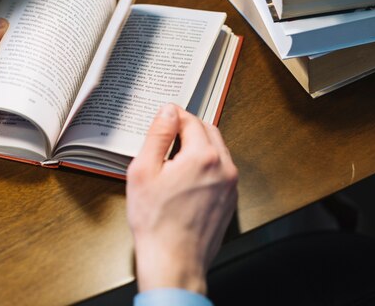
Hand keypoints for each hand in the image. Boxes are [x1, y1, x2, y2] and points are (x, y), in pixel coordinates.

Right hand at [126, 103, 237, 294]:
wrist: (174, 262)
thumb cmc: (156, 222)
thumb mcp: (144, 171)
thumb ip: (158, 135)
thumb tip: (167, 112)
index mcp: (203, 156)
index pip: (190, 119)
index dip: (173, 116)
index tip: (162, 120)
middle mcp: (224, 167)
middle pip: (209, 131)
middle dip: (188, 129)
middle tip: (166, 138)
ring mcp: (230, 185)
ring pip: (217, 150)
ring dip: (199, 146)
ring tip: (174, 161)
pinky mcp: (230, 200)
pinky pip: (221, 171)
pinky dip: (207, 166)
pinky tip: (186, 180)